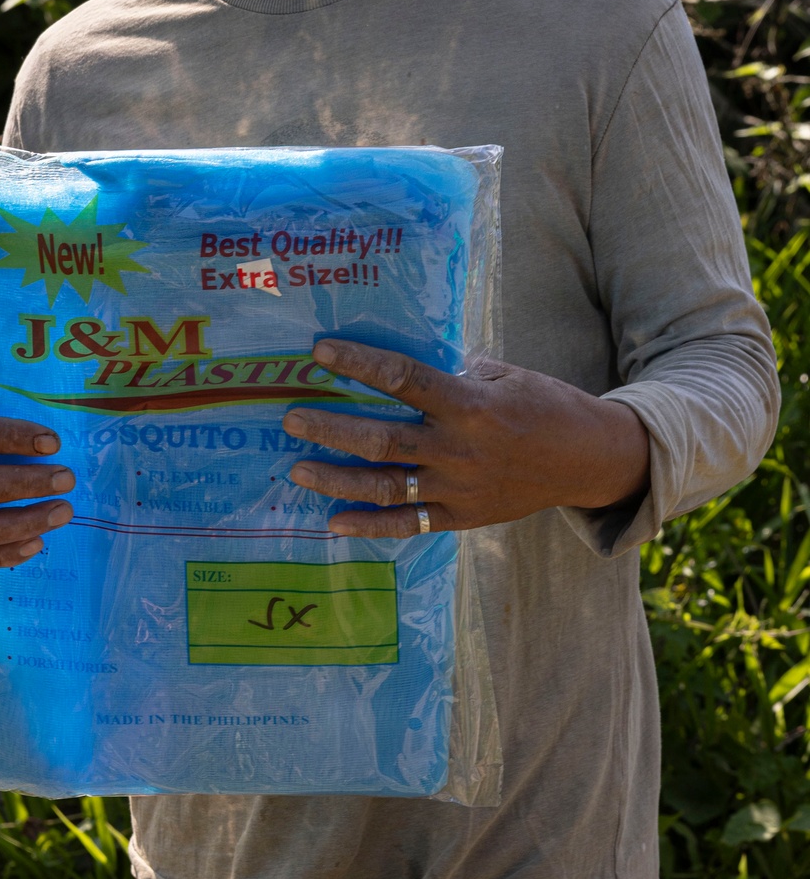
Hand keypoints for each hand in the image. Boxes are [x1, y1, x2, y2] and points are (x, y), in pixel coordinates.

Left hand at [281, 340, 649, 537]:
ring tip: (298, 469)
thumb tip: (403, 363)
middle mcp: (460, 449)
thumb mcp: (503, 373)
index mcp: (471, 404)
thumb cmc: (544, 404)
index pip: (404, 378)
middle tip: (291, 418)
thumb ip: (454, 371)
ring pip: (387, 487)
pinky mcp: (462, 518)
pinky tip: (334, 522)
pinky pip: (409, 525)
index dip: (360, 364)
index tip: (321, 352)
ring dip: (338, 479)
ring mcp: (459, 489)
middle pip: (383, 440)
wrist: (587, 460)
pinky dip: (370, 526)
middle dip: (332, 428)